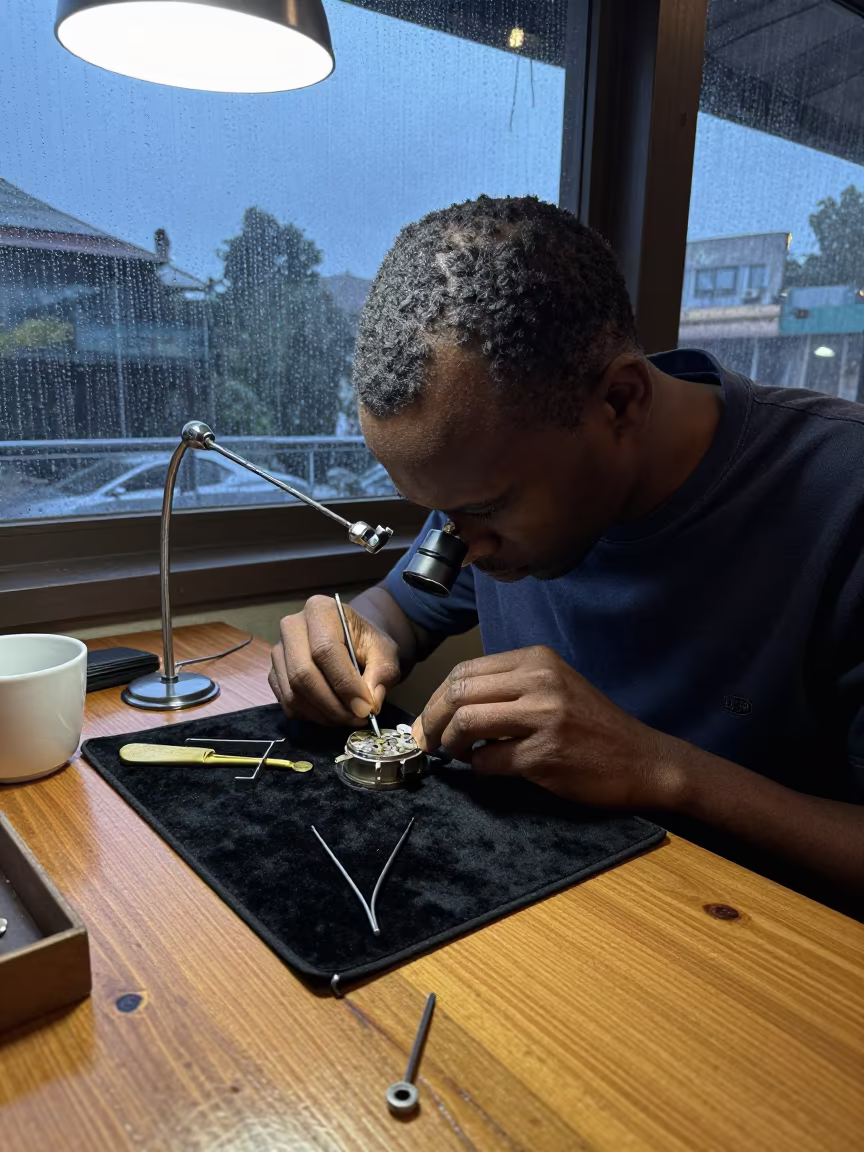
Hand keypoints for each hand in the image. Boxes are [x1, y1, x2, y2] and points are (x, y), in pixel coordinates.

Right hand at [270, 595, 401, 725]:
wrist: (351, 639)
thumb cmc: (367, 643)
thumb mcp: (384, 653)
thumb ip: (381, 675)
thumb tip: (369, 704)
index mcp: (320, 610)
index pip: (325, 650)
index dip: (345, 684)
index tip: (365, 708)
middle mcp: (291, 627)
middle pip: (303, 674)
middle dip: (333, 705)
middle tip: (357, 718)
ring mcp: (279, 651)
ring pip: (293, 694)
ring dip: (323, 715)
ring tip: (349, 718)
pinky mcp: (274, 673)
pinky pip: (287, 703)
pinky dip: (312, 716)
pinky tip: (332, 713)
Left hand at [411, 646, 682, 808]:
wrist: (642, 760)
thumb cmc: (592, 727)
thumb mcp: (554, 687)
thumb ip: (508, 687)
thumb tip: (450, 705)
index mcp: (537, 660)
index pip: (465, 670)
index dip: (438, 698)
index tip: (429, 720)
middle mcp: (539, 681)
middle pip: (459, 692)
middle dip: (434, 720)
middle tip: (429, 741)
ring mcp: (543, 716)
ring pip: (467, 723)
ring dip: (451, 745)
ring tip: (457, 755)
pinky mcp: (545, 754)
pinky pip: (489, 762)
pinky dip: (479, 769)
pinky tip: (489, 770)